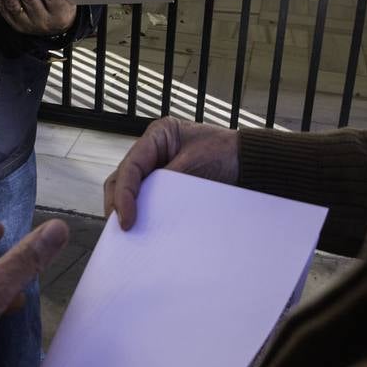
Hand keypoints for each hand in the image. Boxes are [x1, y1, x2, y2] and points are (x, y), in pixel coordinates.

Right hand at [104, 117, 240, 229]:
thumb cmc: (227, 154)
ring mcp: (157, 167)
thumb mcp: (195, 166)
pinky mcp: (165, 184)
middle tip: (120, 228)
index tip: (127, 219)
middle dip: (117, 202)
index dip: (125, 194)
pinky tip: (142, 227)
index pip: (131, 166)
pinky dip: (142, 211)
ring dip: (125, 208)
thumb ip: (168, 184)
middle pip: (122, 177)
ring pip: (130, 188)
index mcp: (158, 135)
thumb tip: (144, 209)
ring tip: (126, 231)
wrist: (249, 163)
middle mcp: (152, 150)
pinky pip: (147, 198)